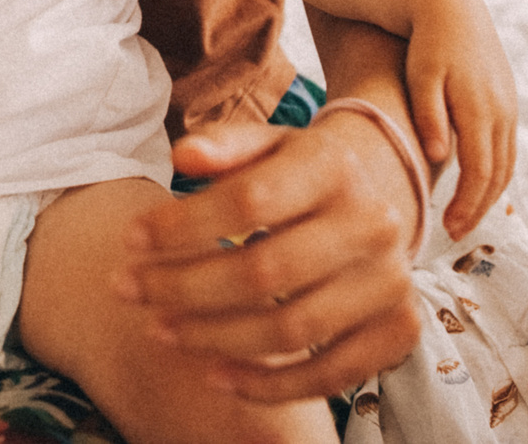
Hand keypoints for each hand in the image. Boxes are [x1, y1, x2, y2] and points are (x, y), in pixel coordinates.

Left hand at [113, 116, 426, 402]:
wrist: (382, 196)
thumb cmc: (303, 171)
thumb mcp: (270, 142)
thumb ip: (227, 145)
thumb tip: (182, 156)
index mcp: (334, 167)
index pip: (248, 200)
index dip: (181, 225)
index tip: (129, 239)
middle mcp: (372, 223)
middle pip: (265, 271)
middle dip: (184, 287)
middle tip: (130, 289)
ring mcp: (390, 282)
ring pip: (291, 330)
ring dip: (214, 338)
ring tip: (160, 330)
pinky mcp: (398, 330)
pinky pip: (330, 375)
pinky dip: (269, 385)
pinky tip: (216, 376)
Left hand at [403, 0, 517, 240]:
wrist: (451, 5)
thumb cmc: (427, 42)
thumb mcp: (421, 75)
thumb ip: (429, 116)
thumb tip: (438, 157)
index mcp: (481, 109)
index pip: (479, 173)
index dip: (466, 206)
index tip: (446, 230)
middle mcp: (502, 112)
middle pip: (497, 175)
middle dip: (478, 208)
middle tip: (453, 233)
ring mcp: (508, 107)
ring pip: (506, 163)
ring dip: (489, 194)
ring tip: (463, 216)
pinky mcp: (507, 101)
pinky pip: (506, 148)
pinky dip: (494, 172)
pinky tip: (474, 183)